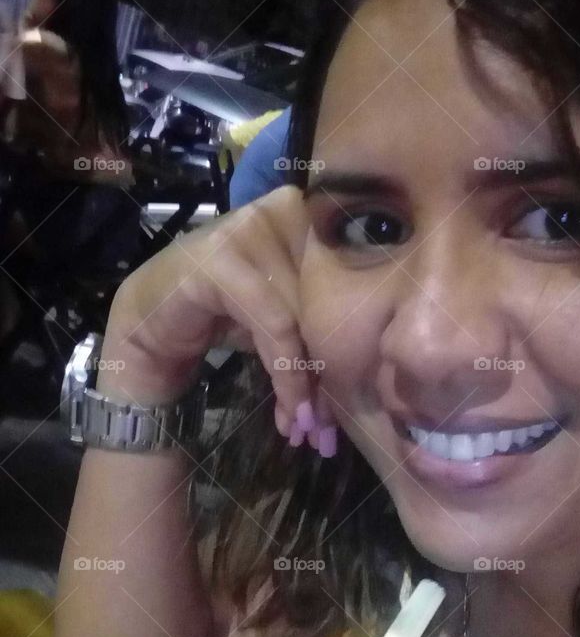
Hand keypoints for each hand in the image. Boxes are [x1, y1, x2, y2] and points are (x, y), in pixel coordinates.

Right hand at [100, 185, 335, 451]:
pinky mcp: (221, 260)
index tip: (353, 400)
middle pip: (331, 301)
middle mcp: (284, 208)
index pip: (356, 277)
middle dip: (331, 372)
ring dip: (308, 383)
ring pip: (305, 316)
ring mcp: (249, 229)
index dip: (357, 342)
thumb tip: (369, 378)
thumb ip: (326, 328)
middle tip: (330, 428)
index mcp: (311, 211)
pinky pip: (275, 324)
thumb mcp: (289, 318)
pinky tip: (289, 411)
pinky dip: (285, 374)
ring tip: (309, 427)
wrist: (153, 323)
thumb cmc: (228, 316)